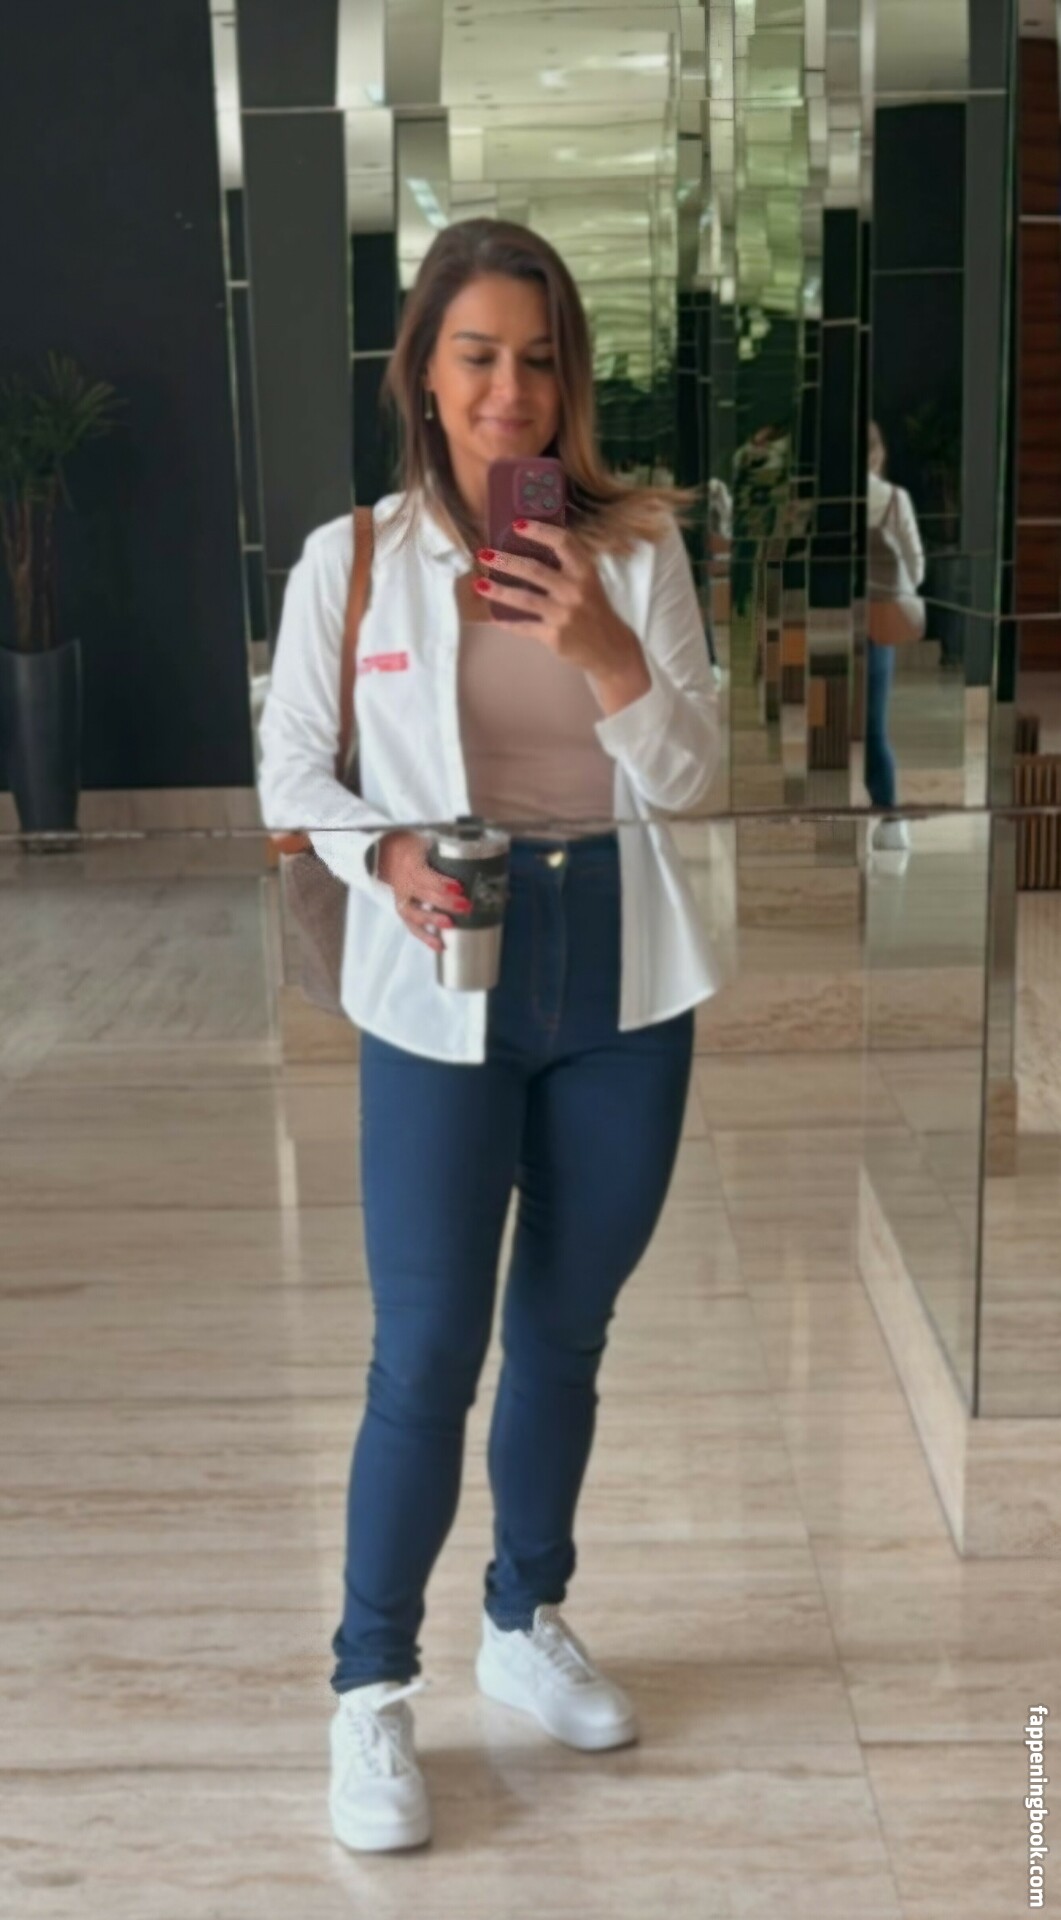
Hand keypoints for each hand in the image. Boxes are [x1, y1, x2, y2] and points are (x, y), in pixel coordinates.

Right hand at [375, 831, 471, 953]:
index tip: (459, 888)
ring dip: (432, 920)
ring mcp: (402, 897)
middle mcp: (404, 881)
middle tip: (466, 906)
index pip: (425, 874)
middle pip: (424, 894)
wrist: (388, 853)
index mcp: (411, 861)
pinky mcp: (403, 909)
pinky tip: (439, 946)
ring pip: (414, 912)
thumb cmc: (417, 848)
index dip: (441, 882)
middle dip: (445, 902)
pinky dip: (425, 937)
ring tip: (449, 926)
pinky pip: (411, 925)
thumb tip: (491, 866)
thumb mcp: (430, 841)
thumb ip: (453, 852)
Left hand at [472, 522, 651, 708]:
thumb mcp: (587, 580)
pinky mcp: (555, 636)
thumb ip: (564, 564)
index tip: (517, 525)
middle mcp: (575, 589)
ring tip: (479, 584)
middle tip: (484, 554)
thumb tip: (525, 545)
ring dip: (498, 591)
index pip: (563, 542)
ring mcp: (564, 614)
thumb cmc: (592, 607)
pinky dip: (507, 622)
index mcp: (584, 569)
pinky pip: (524, 626)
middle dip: (506, 561)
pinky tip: (493, 617)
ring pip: (524, 599)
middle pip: (535, 570)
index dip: (539, 531)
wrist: (609, 647)